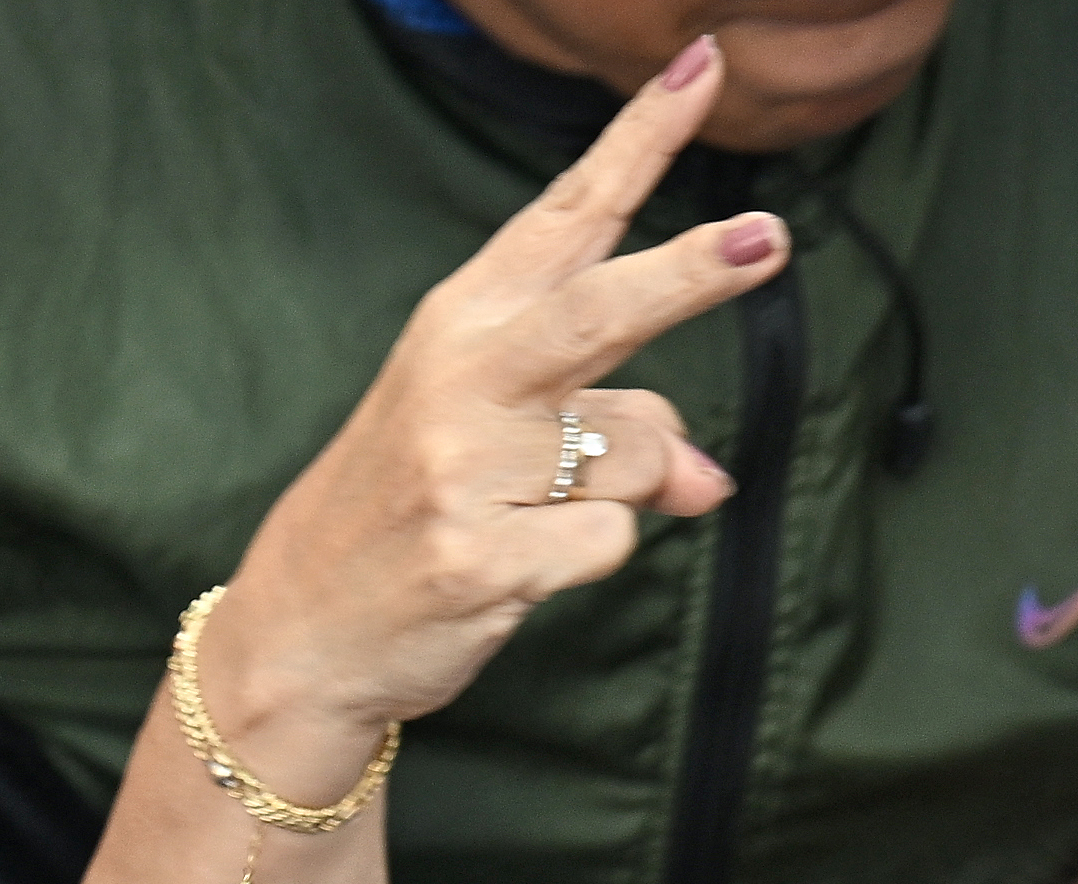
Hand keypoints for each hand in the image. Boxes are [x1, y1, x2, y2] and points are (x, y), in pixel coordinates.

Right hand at [184, 39, 787, 788]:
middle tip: (771, 238)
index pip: (569, 214)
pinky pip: (609, 542)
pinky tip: (522, 569)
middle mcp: (463, 375)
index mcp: (465, 319)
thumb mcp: (502, 444)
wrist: (305, 624)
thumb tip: (710, 478)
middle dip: (690, 273)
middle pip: (601, 309)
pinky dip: (592, 559)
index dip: (641, 141)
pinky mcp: (482, 555)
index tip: (704, 66)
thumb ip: (614, 432)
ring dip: (629, 487)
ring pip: (634, 452)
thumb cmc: (416, 511)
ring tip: (539, 516)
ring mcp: (467, 465)